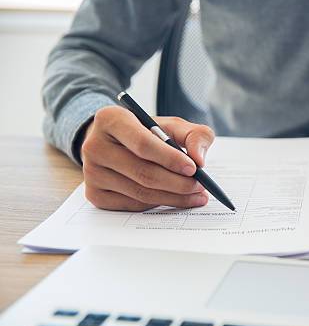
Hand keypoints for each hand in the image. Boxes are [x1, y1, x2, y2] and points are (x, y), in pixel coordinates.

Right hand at [81, 105, 214, 210]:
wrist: (116, 143)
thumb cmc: (147, 132)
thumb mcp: (172, 125)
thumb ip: (194, 135)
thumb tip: (199, 159)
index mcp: (110, 119)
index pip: (143, 144)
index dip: (170, 158)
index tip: (194, 168)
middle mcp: (94, 146)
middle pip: (143, 172)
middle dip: (178, 183)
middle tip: (201, 186)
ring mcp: (91, 173)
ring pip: (140, 193)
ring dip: (173, 197)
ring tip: (196, 195)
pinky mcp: (94, 194)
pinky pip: (133, 205)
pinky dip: (158, 204)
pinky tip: (174, 198)